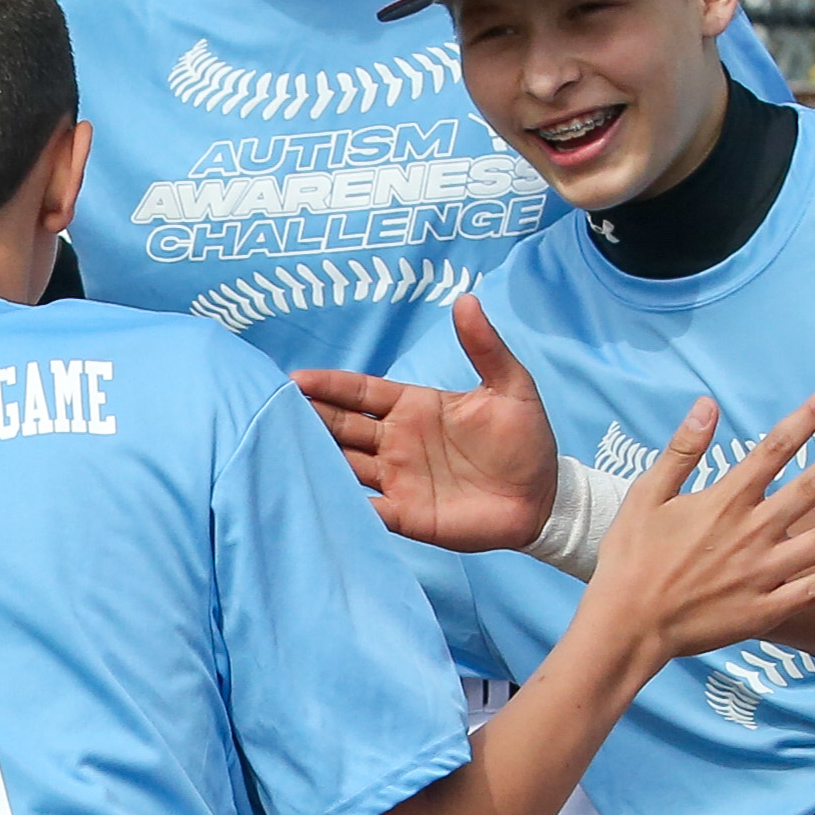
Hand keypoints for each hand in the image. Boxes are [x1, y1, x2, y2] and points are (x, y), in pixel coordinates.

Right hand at [291, 296, 556, 552]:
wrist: (543, 497)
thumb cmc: (525, 440)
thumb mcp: (510, 386)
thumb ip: (484, 347)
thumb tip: (466, 299)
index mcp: (413, 406)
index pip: (360, 393)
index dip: (329, 385)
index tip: (295, 379)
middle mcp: (395, 441)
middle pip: (341, 426)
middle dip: (309, 418)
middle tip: (272, 411)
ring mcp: (397, 479)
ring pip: (344, 464)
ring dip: (317, 459)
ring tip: (281, 452)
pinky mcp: (406, 515)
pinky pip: (367, 509)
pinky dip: (344, 505)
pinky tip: (319, 498)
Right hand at [575, 381, 814, 664]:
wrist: (627, 626)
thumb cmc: (630, 559)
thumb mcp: (647, 495)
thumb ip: (682, 450)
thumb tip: (707, 404)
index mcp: (724, 501)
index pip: (776, 447)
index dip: (810, 416)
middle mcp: (753, 532)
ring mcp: (764, 572)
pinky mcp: (766, 608)